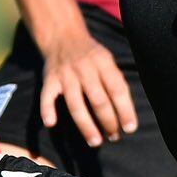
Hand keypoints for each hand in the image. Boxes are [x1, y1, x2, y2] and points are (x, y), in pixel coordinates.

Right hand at [37, 25, 137, 147]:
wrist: (62, 36)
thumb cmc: (91, 54)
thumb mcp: (108, 60)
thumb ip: (115, 81)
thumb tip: (126, 112)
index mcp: (103, 63)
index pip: (117, 89)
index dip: (125, 110)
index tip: (130, 128)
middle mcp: (85, 68)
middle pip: (98, 100)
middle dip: (108, 121)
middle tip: (114, 136)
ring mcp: (66, 74)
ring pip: (76, 104)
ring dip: (86, 125)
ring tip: (95, 141)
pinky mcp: (50, 79)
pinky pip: (46, 96)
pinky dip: (47, 109)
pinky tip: (51, 123)